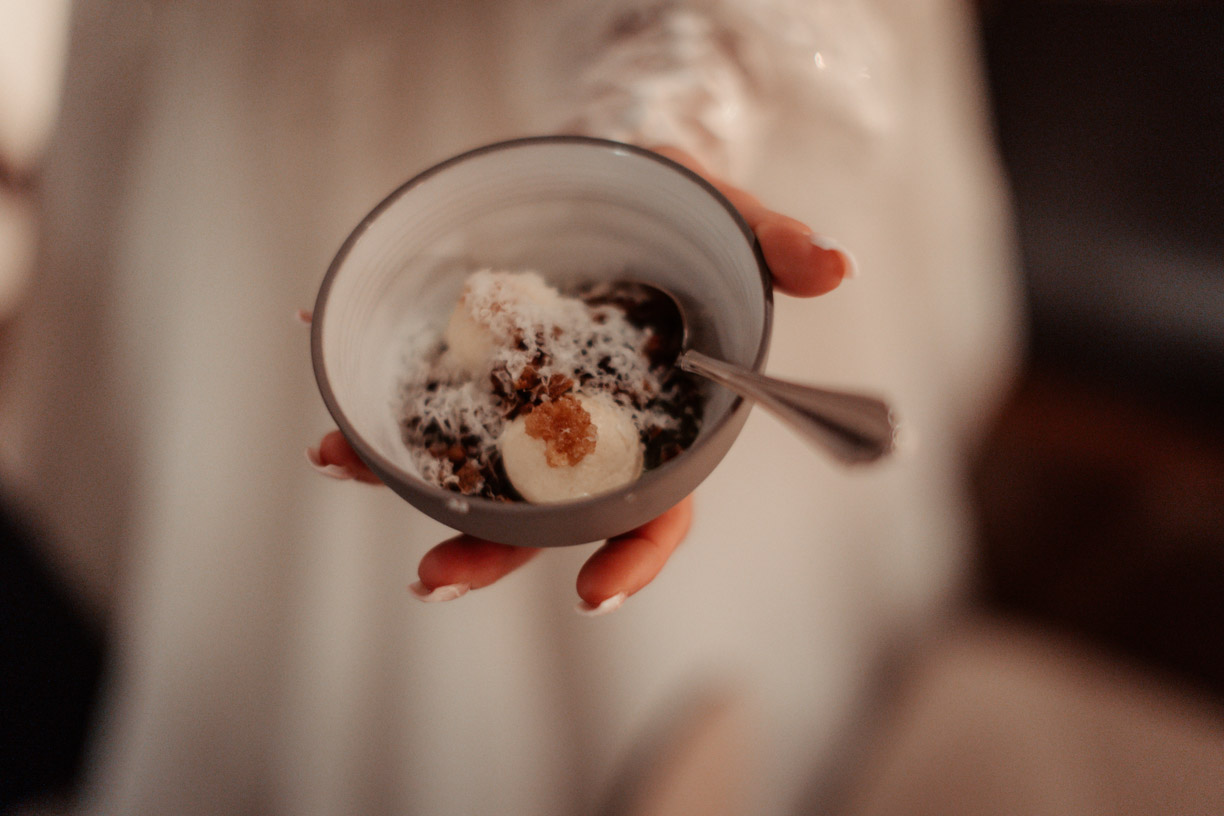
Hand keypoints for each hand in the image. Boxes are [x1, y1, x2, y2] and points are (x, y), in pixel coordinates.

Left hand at [307, 146, 853, 613]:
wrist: (614, 175)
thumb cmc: (685, 210)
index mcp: (663, 421)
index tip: (592, 594)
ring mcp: (532, 406)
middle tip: (433, 577)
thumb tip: (836, 265)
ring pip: (478, 473)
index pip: (659, 506)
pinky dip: (386, 413)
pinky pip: (437, 406)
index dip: (633, 554)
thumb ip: (774, 246)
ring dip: (412, 485)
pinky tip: (339, 410)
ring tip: (345, 467)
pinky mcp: (484, 370)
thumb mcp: (730, 216)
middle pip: (549, 516)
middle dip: (492, 552)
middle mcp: (592, 431)